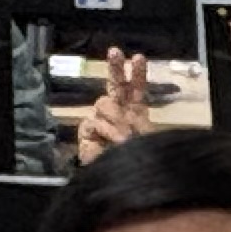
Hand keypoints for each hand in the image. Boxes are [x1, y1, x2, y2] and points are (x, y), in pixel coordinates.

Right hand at [73, 47, 149, 164]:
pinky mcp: (87, 133)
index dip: (137, 74)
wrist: (120, 180)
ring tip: (124, 136)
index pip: (136, 89)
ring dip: (115, 117)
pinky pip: (92, 122)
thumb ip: (132, 125)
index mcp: (135, 113)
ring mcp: (101, 121)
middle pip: (114, 84)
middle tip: (115, 51)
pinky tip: (108, 140)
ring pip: (103, 103)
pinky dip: (104, 130)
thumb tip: (122, 117)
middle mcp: (117, 113)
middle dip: (115, 67)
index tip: (139, 57)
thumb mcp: (144, 140)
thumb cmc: (139, 161)